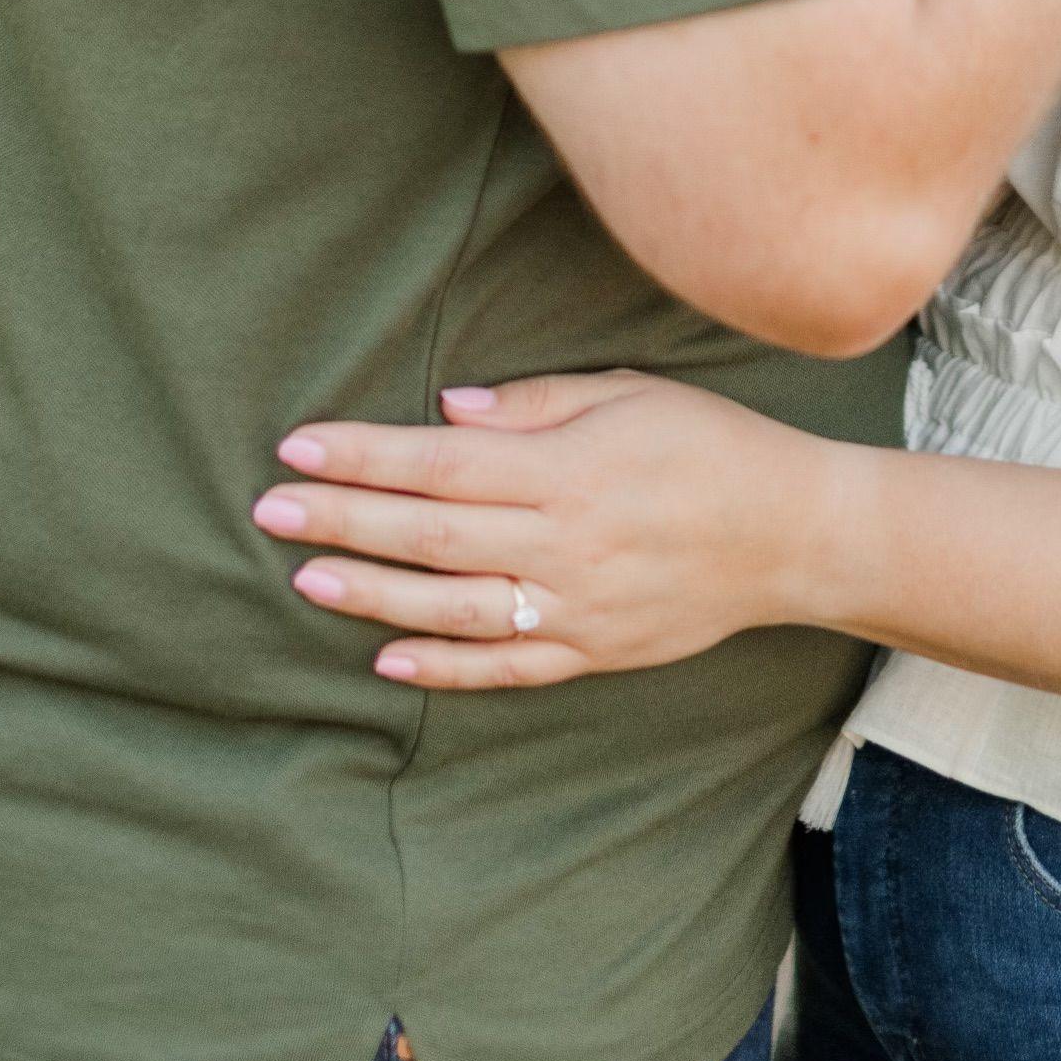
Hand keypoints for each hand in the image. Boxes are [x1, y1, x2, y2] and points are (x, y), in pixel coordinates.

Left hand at [251, 372, 848, 693]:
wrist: (792, 534)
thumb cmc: (708, 443)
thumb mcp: (628, 393)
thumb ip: (533, 405)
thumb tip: (443, 414)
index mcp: (568, 470)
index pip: (442, 463)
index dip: (365, 455)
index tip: (299, 445)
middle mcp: (564, 543)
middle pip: (432, 534)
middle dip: (344, 519)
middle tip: (268, 508)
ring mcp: (577, 607)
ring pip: (454, 607)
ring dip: (373, 594)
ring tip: (307, 578)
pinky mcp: (593, 651)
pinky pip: (506, 666)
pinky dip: (443, 667)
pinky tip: (387, 659)